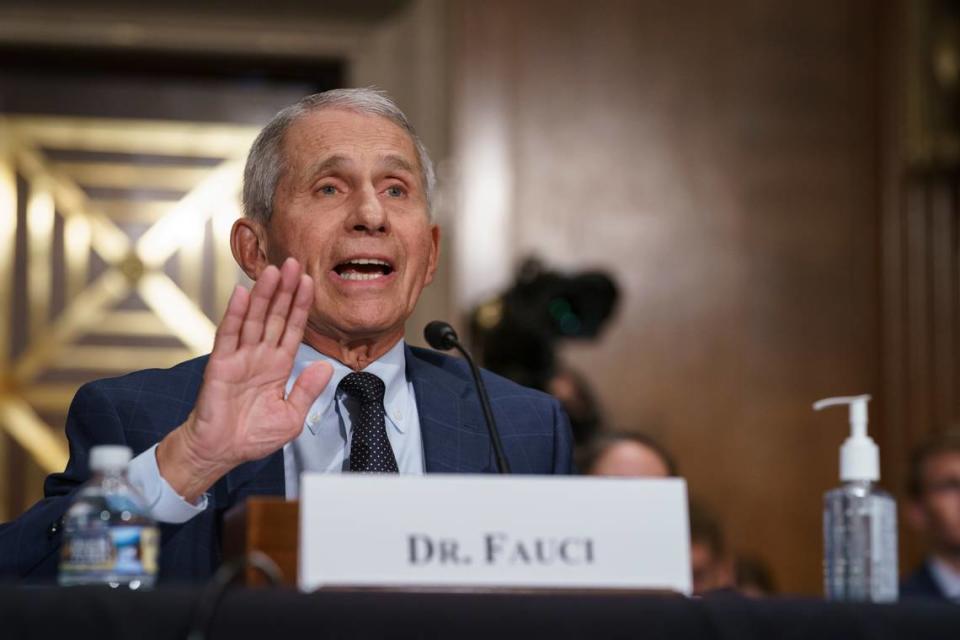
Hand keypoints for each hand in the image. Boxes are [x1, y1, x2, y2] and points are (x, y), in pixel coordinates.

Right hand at [157, 257, 332, 501]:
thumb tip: (326, 367)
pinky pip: (228, 334)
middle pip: (275, 316)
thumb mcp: (291, 417)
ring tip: (274, 270)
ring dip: (264, 294)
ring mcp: (240, 357)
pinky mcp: (220, 364)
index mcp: (278, 366)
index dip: (301, 306)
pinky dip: (235, 314)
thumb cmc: (252, 437)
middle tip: (294, 263)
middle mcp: (260, 356)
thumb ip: (307, 391)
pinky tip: (243, 294)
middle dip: (285, 290)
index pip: (293, 329)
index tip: (310, 282)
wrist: (220, 452)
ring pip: (254, 319)